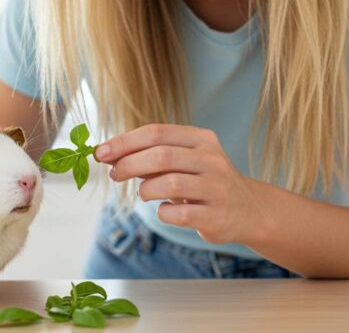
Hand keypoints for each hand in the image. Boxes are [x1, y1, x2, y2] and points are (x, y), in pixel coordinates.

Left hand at [96, 124, 259, 244]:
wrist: (248, 209)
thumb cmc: (204, 181)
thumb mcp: (184, 160)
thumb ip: (152, 155)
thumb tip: (109, 154)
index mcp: (201, 139)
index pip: (156, 132)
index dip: (124, 142)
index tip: (100, 152)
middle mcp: (212, 159)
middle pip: (160, 156)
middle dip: (129, 165)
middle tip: (114, 175)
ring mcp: (216, 187)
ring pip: (169, 183)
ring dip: (146, 190)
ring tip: (144, 193)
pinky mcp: (216, 215)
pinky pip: (178, 213)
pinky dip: (163, 212)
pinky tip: (166, 210)